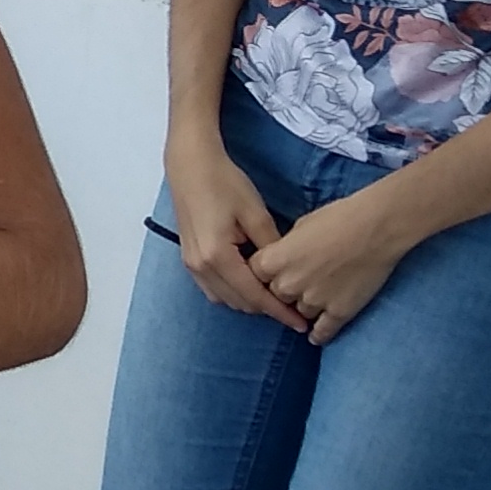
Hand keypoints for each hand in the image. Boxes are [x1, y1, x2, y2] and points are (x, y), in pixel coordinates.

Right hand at [163, 130, 299, 324]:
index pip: (254, 296)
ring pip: (224, 299)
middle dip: (266, 308)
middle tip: (294, 306)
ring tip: (275, 295)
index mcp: (217, 257)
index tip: (301, 324)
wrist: (190, 165)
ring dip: (249, 301)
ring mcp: (191, 265)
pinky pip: (213, 288)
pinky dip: (233, 291)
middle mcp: (200, 267)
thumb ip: (272, 248)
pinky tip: (250, 281)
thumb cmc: (224, 183)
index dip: (279, 312)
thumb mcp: (256, 214)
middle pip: (239, 303)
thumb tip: (287, 272)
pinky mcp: (189, 258)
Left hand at [242, 181, 427, 346]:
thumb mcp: (299, 227)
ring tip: (318, 298)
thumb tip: (282, 261)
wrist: (377, 226)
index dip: (264, 274)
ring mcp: (313, 301)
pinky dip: (319, 334)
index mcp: (272, 261)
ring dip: (306, 307)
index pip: (254, 276)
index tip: (273, 274)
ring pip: (300, 313)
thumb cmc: (338, 218)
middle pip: (276, 296)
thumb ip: (284, 250)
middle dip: (286, 290)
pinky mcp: (338, 313)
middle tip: (302, 281)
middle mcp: (288, 285)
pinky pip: (322, 332)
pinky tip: (316, 336)